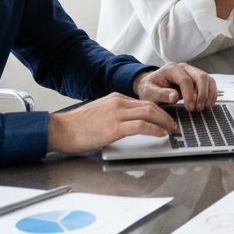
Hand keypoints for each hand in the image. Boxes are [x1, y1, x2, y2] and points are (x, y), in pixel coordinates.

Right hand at [46, 93, 175, 153]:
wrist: (60, 130)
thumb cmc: (77, 127)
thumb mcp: (100, 114)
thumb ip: (115, 115)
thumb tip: (129, 124)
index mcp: (115, 99)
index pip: (143, 102)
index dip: (158, 110)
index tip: (166, 118)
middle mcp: (118, 103)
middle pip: (150, 105)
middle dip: (166, 115)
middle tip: (173, 124)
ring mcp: (116, 113)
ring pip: (149, 112)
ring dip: (164, 122)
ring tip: (171, 130)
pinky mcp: (114, 127)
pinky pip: (141, 125)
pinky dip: (154, 129)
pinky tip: (160, 134)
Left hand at [133, 63, 216, 111]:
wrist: (150, 84)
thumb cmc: (149, 88)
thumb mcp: (149, 92)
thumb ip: (161, 94)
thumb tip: (175, 97)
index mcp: (172, 69)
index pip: (186, 80)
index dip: (189, 94)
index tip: (189, 107)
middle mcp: (184, 68)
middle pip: (201, 76)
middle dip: (202, 94)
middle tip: (197, 108)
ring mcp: (192, 72)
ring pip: (207, 79)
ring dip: (208, 94)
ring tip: (202, 108)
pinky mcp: (196, 78)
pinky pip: (209, 83)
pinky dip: (211, 93)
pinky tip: (207, 104)